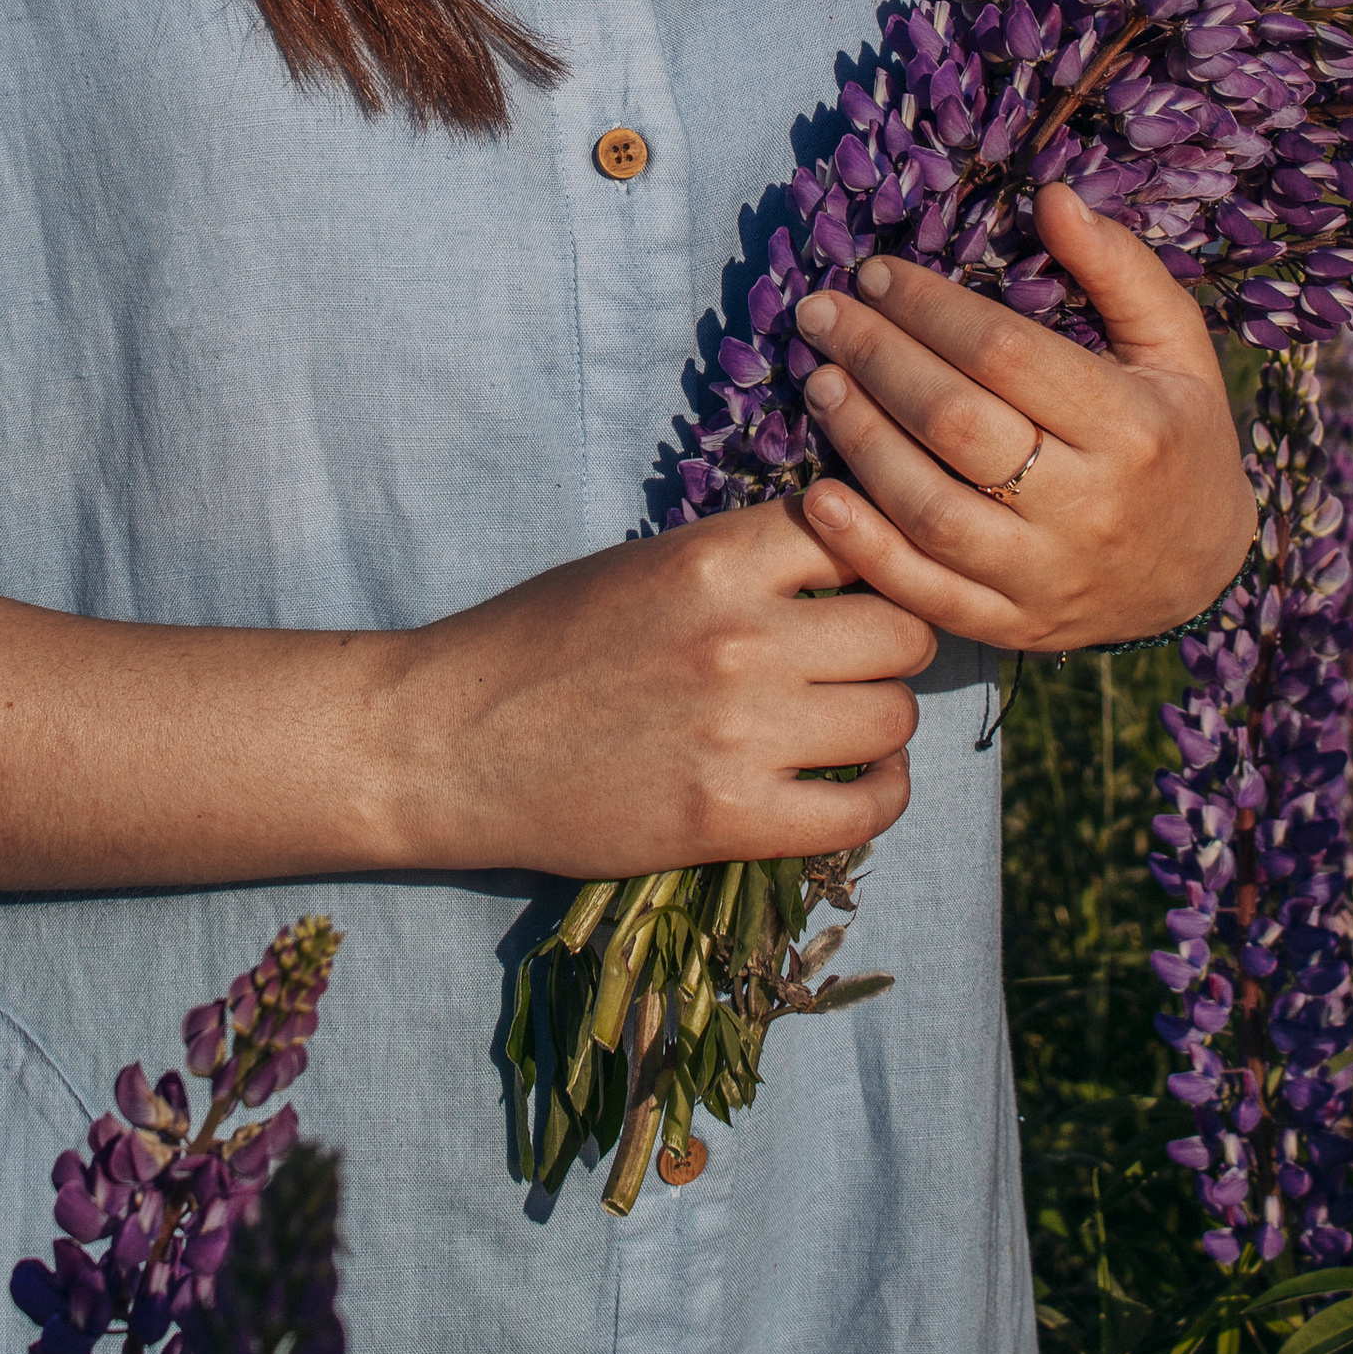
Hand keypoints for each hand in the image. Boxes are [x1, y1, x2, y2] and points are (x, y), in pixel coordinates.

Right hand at [381, 501, 934, 880]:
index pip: (863, 535)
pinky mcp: (730, 818)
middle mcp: (741, 638)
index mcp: (713, 559)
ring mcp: (741, 733)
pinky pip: (865, 809)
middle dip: (894, 644)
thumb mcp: (641, 564)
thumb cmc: (537, 642)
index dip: (877, 561)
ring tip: (852, 725)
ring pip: (895, 716)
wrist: (449, 743)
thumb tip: (845, 554)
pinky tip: (857, 783)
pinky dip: (880, 796)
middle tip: (865, 662)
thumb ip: (741, 559)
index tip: (865, 585)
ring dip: (884, 721)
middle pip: (903, 629)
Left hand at [790, 186, 1254, 653]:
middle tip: (822, 314)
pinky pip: (925, 594)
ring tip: (819, 381)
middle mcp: (1089, 507)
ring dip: (860, 440)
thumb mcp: (1175, 346)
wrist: (1202, 571)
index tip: (875, 274)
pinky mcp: (1011, 626)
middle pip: (958, 425)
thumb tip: (1051, 196)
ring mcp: (1046, 576)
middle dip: (876, 357)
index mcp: (1132, 426)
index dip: (929, 307)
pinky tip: (817, 494)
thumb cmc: (1177, 435)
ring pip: (931, 509)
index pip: (1006, 354)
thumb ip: (1120, 269)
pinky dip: (863, 548)